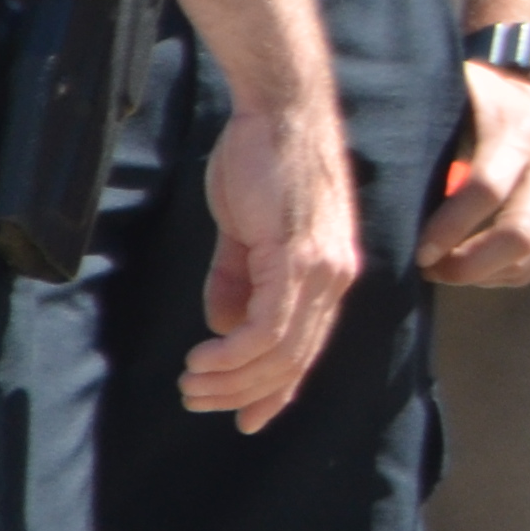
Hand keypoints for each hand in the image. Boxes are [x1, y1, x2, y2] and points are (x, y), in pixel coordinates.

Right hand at [183, 88, 360, 429]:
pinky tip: (203, 359)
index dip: (277, 390)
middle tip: (199, 400)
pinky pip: (269, 325)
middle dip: (245, 392)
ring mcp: (322, 268)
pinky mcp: (299, 256)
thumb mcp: (247, 234)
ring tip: (193, 385)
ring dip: (233, 379)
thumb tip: (225, 330)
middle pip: (296, 359)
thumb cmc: (263, 164)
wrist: (281, 110)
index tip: (246, 420)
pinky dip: (235, 353)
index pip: (308, 348)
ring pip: (282, 350)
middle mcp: (336, 277)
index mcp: (331, 273)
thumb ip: (239, 281)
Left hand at [421, 62, 529, 286]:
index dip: (449, 227)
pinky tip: (471, 264)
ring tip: (443, 267)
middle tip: (429, 269)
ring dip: (481, 273)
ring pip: (529, 254)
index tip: (417, 250)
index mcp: (517, 123)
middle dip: (468, 264)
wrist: (528, 100)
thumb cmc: (466, 106)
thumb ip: (414, 127)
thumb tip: (359, 168)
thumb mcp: (445, 100)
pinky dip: (499, 275)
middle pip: (520, 232)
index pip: (487, 187)